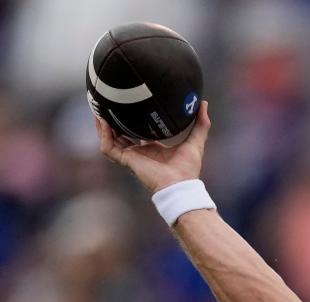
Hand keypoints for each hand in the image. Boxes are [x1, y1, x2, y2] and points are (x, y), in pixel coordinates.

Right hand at [96, 100, 210, 192]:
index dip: (132, 120)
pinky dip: (104, 135)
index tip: (129, 105)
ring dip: (103, 125)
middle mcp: (140, 151)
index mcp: (153, 147)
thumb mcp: (196, 141)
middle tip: (108, 103)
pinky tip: (103, 121)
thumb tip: (204, 104)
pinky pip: (109, 147)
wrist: (180, 184)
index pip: (138, 131)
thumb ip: (201, 124)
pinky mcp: (127, 160)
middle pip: (120, 134)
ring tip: (98, 108)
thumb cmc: (188, 168)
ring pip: (110, 139)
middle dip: (113, 120)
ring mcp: (132, 156)